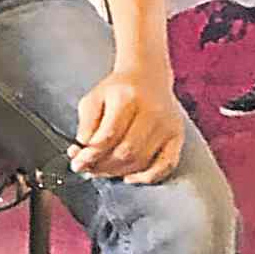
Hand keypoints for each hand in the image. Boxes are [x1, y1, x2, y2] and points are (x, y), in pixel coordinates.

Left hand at [70, 65, 184, 184]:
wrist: (147, 77)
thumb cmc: (117, 90)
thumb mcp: (94, 99)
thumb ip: (85, 125)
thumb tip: (79, 152)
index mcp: (127, 98)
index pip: (109, 136)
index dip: (91, 155)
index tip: (77, 163)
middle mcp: (152, 112)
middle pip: (126, 152)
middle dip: (103, 166)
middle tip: (88, 170)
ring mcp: (168, 125)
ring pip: (142, 161)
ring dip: (118, 172)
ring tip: (103, 171)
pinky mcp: (177, 136)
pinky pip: (166, 165)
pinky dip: (146, 177)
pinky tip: (129, 177)